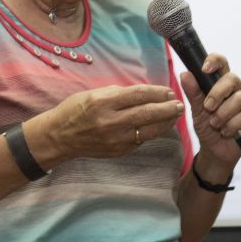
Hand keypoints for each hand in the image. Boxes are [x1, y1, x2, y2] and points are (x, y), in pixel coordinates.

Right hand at [34, 84, 183, 160]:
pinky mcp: (118, 151)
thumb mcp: (93, 93)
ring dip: (165, 122)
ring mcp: (115, 139)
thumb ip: (118, 93)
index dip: (157, 92)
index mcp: (103, 102)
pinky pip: (140, 140)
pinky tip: (159, 125)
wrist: (60, 137)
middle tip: (180, 104)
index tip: (169, 90)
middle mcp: (110, 122)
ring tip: (175, 115)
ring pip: (148, 130)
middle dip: (167, 108)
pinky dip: (152, 131)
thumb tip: (143, 93)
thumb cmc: (75, 110)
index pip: (138, 95)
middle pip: (147, 113)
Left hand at [180, 53, 240, 166]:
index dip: (215, 61)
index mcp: (221, 83)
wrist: (214, 150)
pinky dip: (232, 125)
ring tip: (214, 124)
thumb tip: (185, 74)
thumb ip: (192, 92)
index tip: (204, 69)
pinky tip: (225, 131)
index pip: (222, 63)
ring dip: (223, 113)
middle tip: (207, 107)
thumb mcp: (196, 109)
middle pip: (233, 78)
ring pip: (240, 99)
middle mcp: (236, 90)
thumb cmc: (207, 125)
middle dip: (217, 93)